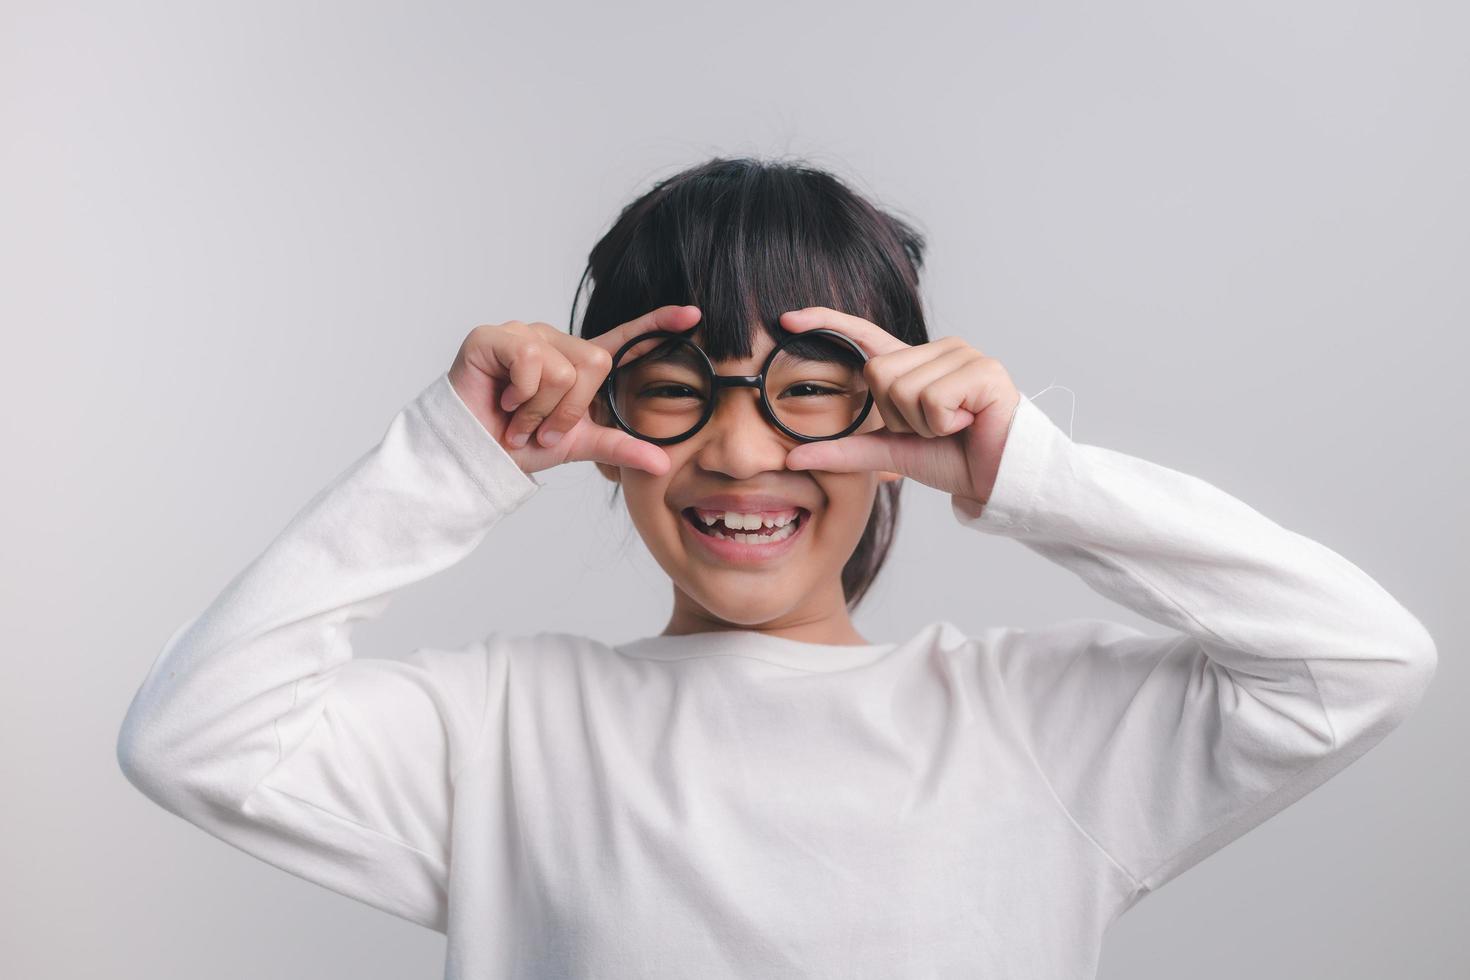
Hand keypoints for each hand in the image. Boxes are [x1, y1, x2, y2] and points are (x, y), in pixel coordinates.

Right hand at [447, 305, 702, 475]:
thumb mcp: (578, 445)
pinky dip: (519, 394)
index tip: (694, 313)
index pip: (623, 337)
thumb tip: (662, 463)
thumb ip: (619, 447)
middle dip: (570, 409)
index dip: (658, 323)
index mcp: (577, 362)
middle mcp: (554, 341)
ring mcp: (524, 334)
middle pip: (594, 362)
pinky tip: (502, 402)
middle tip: (542, 428)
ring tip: (518, 420)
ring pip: (562, 367)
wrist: (476, 456)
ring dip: (541, 409)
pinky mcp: (494, 336)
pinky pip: (530, 360)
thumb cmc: (521, 444)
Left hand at [779, 307, 1021, 505]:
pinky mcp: (983, 369)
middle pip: (878, 373)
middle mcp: (938, 350)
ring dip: (923, 424)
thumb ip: (845, 451)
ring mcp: (962, 355)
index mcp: (914, 365)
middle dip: (897, 415)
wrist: (1000, 480)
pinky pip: (932, 398)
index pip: (864, 333)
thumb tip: (792, 458)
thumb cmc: (954, 460)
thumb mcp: (892, 453)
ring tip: (954, 427)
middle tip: (933, 428)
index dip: (827, 322)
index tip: (787, 318)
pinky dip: (944, 424)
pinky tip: (969, 424)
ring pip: (903, 388)